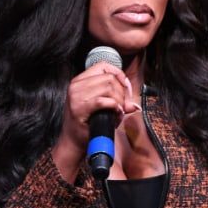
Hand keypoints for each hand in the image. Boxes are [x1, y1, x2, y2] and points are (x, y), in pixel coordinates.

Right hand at [52, 60, 134, 181]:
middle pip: (109, 78)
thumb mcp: (102, 108)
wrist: (73, 141)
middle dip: (122, 92)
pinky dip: (114, 106)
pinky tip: (116, 113)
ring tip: (118, 111)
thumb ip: (118, 101)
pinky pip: (104, 101)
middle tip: (122, 105)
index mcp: (80, 80)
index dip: (119, 74)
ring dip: (119, 100)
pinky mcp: (79, 108)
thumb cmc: (87, 124)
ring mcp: (76, 96)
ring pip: (108, 87)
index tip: (126, 87)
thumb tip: (135, 104)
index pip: (103, 66)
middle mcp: (76, 85)